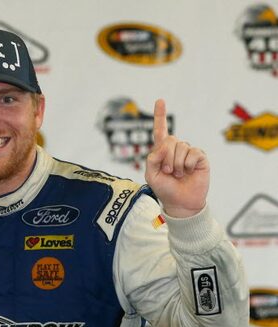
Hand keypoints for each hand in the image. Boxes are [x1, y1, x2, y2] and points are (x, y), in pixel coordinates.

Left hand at [144, 99, 208, 217]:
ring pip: (180, 147)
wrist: (181, 203)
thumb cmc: (165, 189)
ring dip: (177, 164)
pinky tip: (189, 172)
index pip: (160, 131)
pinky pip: (192, 153)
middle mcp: (175, 149)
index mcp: (161, 151)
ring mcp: (188, 152)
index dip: (160, 116)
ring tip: (178, 174)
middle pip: (170, 140)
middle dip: (166, 158)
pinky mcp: (200, 157)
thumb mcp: (151, 176)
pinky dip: (188, 165)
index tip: (160, 101)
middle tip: (169, 172)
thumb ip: (151, 159)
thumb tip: (162, 145)